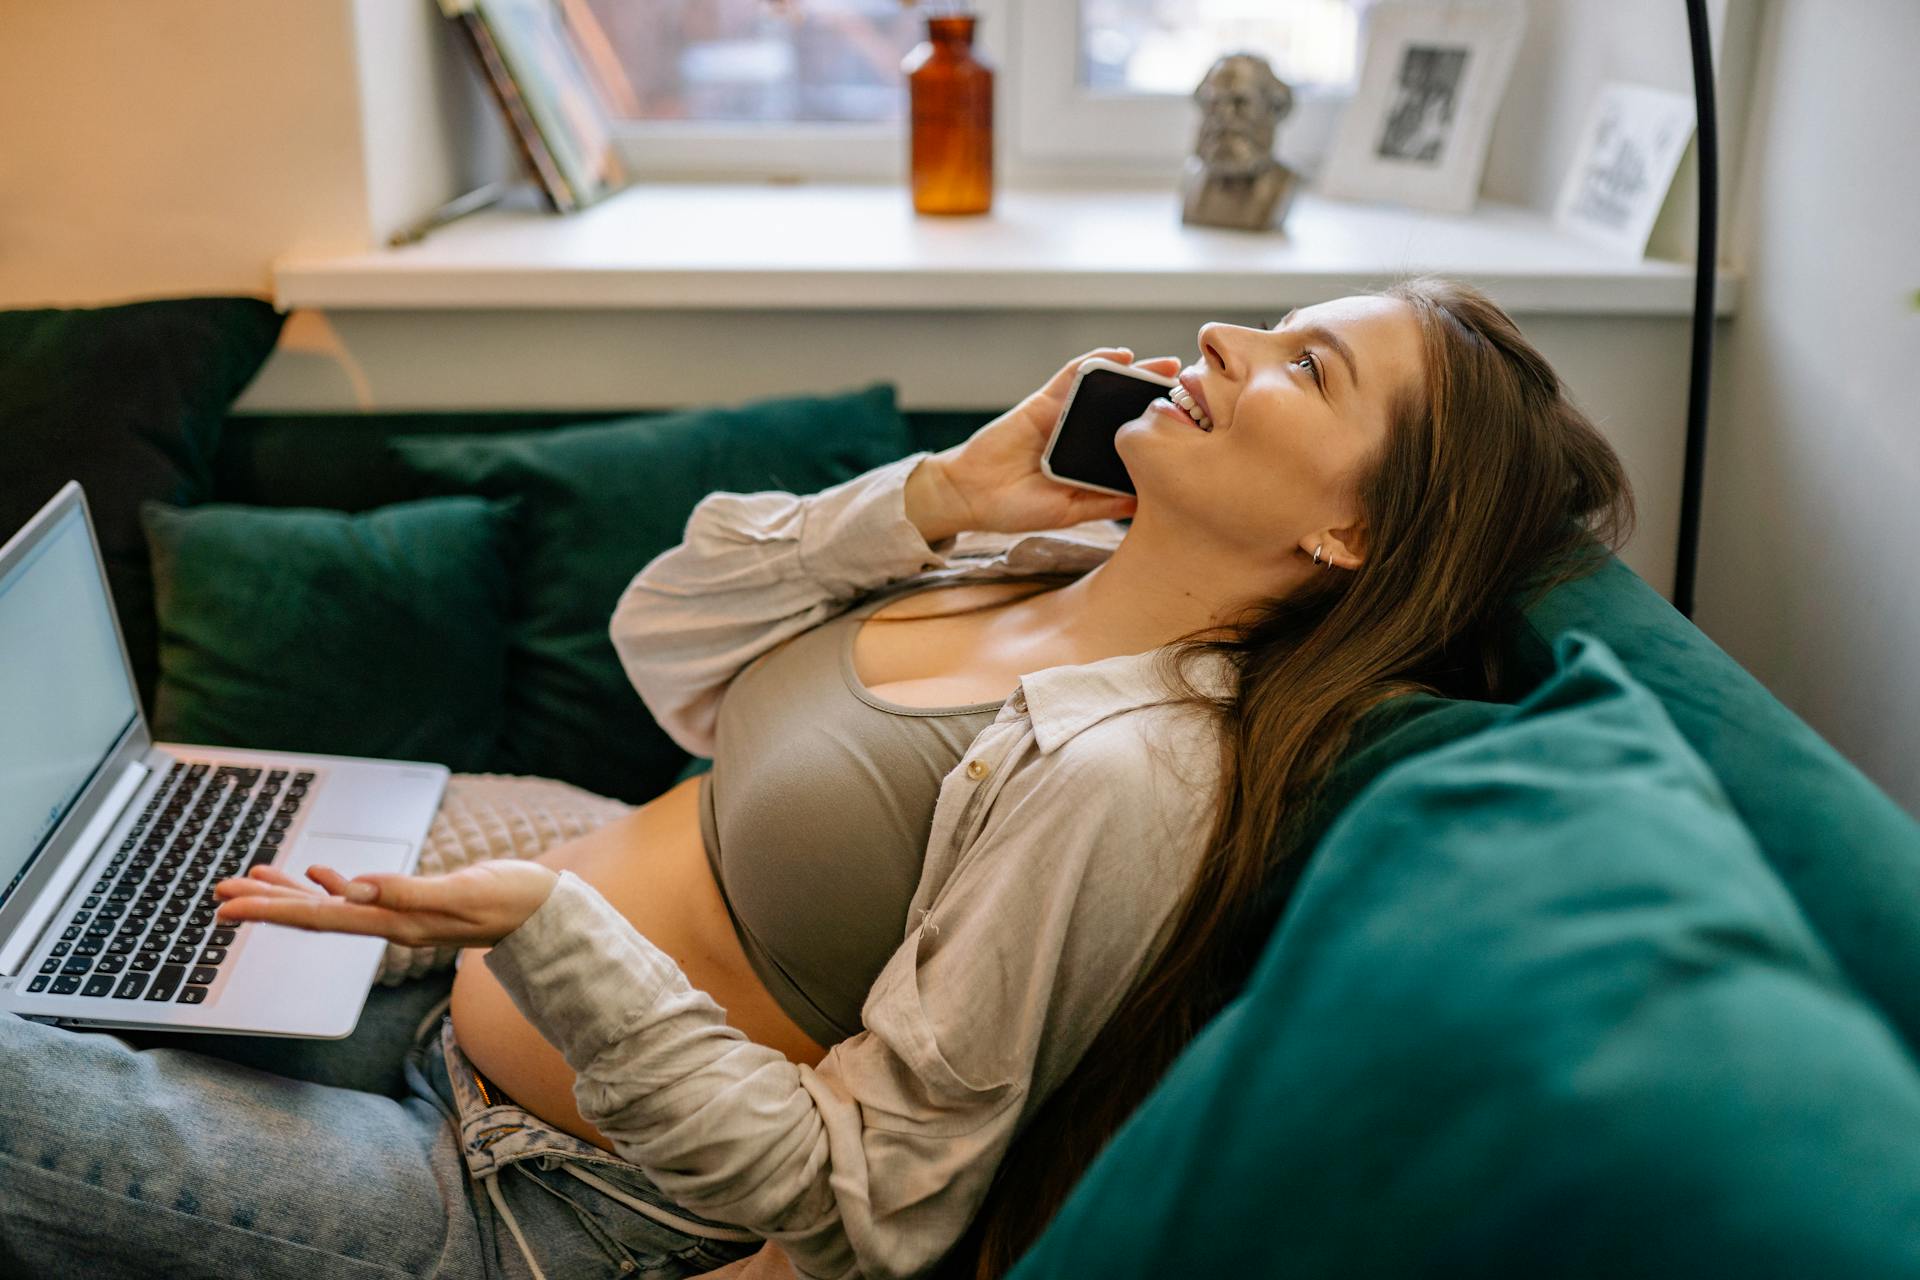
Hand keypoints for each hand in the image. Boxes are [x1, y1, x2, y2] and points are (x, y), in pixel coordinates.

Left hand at [212, 860, 559, 948]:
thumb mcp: (465, 892)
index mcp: (396, 924)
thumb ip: (409, 893)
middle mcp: (390, 925)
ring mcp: (400, 917)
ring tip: (249, 882)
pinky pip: (358, 898)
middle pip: (314, 917)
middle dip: (265, 905)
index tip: (228, 907)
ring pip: (330, 908)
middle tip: (220, 892)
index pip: (321, 918)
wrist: (548, 913)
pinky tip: (317, 876)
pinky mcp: (413, 905)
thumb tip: (352, 887)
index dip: (272, 911)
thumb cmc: (515, 900)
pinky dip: (330, 887)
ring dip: (288, 896)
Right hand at [912, 348, 1181, 538]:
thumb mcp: (1069, 510)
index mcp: (1092, 462)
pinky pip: (1072, 374)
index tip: (1196, 425)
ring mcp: (1064, 415)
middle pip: (1127, 408)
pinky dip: (1096, 361)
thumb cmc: (1016, 507)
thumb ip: (1105, 504)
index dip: (1161, 431)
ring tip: (1168, 364)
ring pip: (1106, 387)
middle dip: (1158, 396)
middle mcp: (1083, 435)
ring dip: (1137, 372)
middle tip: (1192, 387)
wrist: (971, 495)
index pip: (1133, 441)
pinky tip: (1120, 354)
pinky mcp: (1043, 400)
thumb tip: (1148, 503)